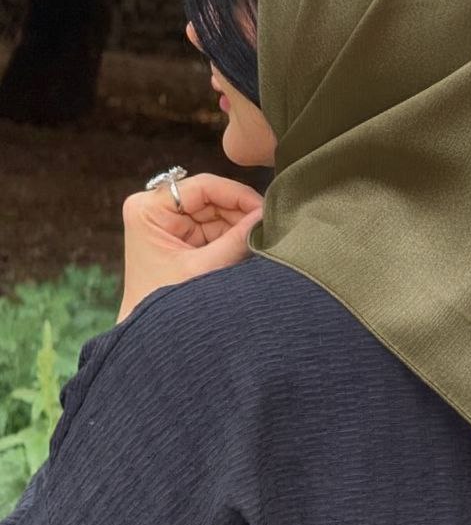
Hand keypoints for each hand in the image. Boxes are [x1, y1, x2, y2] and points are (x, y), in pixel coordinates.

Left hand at [117, 173, 263, 323]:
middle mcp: (156, 210)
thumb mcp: (204, 268)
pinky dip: (234, 236)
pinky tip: (249, 245)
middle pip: (211, 198)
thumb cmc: (165, 306)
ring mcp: (169, 223)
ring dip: (239, 225)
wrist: (149, 338)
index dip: (237, 195)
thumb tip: (267, 214)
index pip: (202, 186)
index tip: (264, 209)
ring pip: (217, 212)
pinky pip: (215, 228)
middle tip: (268, 225)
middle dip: (240, 212)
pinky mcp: (182, 238)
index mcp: (147, 209)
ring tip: (260, 239)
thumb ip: (237, 239)